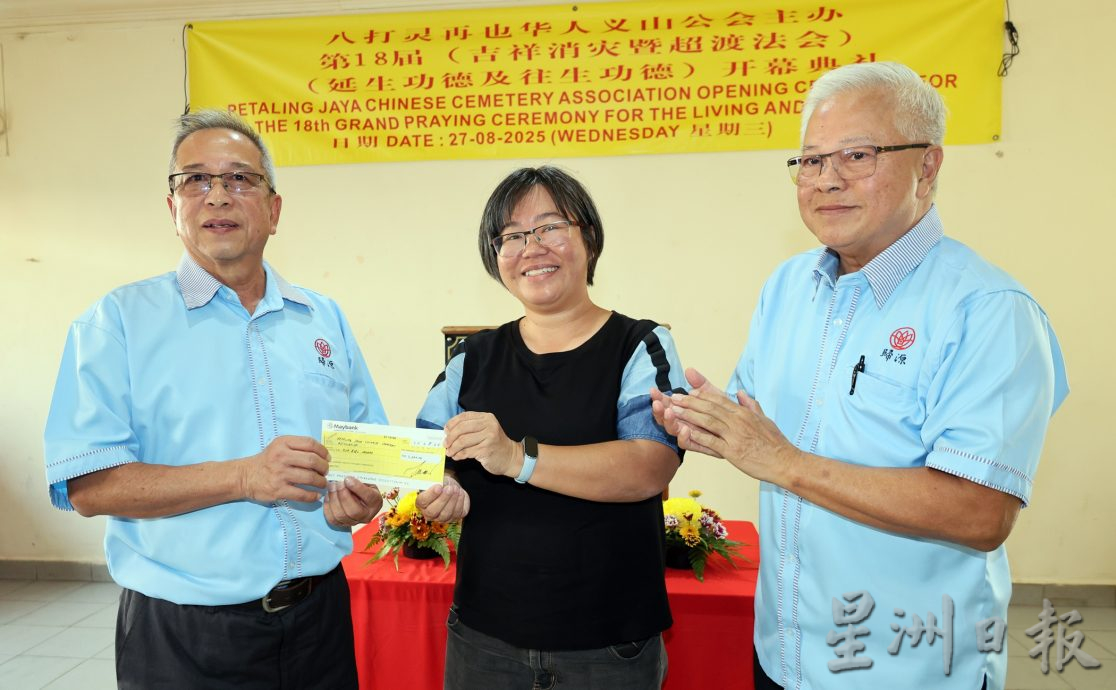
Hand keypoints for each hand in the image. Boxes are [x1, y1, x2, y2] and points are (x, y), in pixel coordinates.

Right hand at [239, 435, 329, 502]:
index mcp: (283, 443)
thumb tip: (322, 455)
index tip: (328, 458)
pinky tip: (316, 495)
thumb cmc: (267, 460)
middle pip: (312, 460)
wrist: (245, 476)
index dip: (323, 451)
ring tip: (323, 483)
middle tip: (326, 472)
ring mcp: (280, 474)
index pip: (310, 443)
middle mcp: (282, 457)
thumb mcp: (279, 446)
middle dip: (324, 467)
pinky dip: (312, 496)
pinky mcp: (278, 489)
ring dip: (321, 482)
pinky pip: (302, 494)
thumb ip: (297, 447)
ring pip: (309, 477)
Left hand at [324, 477, 382, 527]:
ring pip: (341, 516)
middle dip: (342, 495)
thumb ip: (359, 481)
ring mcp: (354, 522)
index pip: (369, 497)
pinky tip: (328, 496)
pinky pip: (332, 519)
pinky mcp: (343, 524)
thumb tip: (346, 480)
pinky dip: (328, 507)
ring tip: (331, 487)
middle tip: (337, 483)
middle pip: (353, 511)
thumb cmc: (364, 487)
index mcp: (375, 502)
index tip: (347, 479)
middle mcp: (367, 516)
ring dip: (333, 500)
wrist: (360, 498)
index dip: (357, 488)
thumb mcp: (366, 482)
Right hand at [416, 475, 469, 521]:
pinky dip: (460, 502)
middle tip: (449, 489)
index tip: (438, 487)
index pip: (423, 501)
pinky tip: (460, 493)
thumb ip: (434, 481)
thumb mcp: (436, 480)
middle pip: (433, 512)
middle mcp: (429, 514)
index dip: (430, 495)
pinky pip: (458, 513)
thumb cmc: (441, 483)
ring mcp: (442, 518)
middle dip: (442, 499)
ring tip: (456, 489)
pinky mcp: (455, 517)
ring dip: (452, 500)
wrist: (452, 487)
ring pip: (446, 514)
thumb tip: (439, 482)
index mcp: (421, 503)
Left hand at [443, 412, 519, 477]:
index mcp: (486, 417)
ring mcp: (489, 438)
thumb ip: (470, 428)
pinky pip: (467, 452)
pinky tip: (457, 456)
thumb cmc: (493, 443)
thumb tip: (448, 432)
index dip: (452, 423)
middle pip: (462, 428)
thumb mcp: (485, 430)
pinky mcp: (487, 450)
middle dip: (450, 437)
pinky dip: (459, 455)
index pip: (464, 417)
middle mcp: (489, 425)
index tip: (445, 431)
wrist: (509, 457)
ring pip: (463, 441)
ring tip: (449, 452)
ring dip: (453, 448)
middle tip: (445, 444)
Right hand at [652, 369, 720, 452]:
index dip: (659, 398)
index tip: (653, 390)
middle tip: (657, 402)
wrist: (745, 432)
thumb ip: (701, 384)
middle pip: (666, 417)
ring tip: (669, 411)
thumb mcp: (714, 395)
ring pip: (673, 430)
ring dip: (668, 421)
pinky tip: (684, 429)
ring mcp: (691, 435)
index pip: (667, 404)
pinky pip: (688, 444)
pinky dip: (683, 437)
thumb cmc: (727, 413)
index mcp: (685, 411)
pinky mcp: (700, 445)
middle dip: (658, 410)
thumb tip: (689, 370)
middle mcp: (684, 423)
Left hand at [667, 368, 799, 482]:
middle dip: (689, 402)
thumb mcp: (765, 419)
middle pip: (710, 408)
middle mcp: (738, 421)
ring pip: (708, 421)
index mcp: (744, 413)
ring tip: (674, 411)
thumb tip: (742, 393)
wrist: (785, 462)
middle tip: (674, 398)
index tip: (688, 392)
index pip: (719, 399)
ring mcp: (735, 435)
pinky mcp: (733, 451)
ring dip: (689, 415)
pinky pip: (711, 442)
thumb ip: (751, 405)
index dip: (702, 395)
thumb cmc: (775, 443)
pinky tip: (684, 432)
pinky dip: (696, 436)